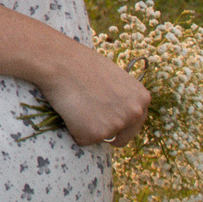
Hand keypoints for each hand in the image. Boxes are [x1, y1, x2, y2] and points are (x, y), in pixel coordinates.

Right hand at [34, 36, 150, 146]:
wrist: (59, 62)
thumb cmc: (80, 63)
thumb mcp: (112, 77)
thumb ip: (121, 97)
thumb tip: (114, 109)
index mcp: (142, 99)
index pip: (134, 124)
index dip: (115, 121)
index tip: (101, 115)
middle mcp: (135, 114)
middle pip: (121, 138)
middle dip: (104, 131)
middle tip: (86, 115)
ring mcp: (117, 125)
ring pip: (100, 138)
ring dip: (85, 127)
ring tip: (75, 105)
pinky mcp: (96, 133)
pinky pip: (81, 139)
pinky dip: (72, 129)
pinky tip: (69, 110)